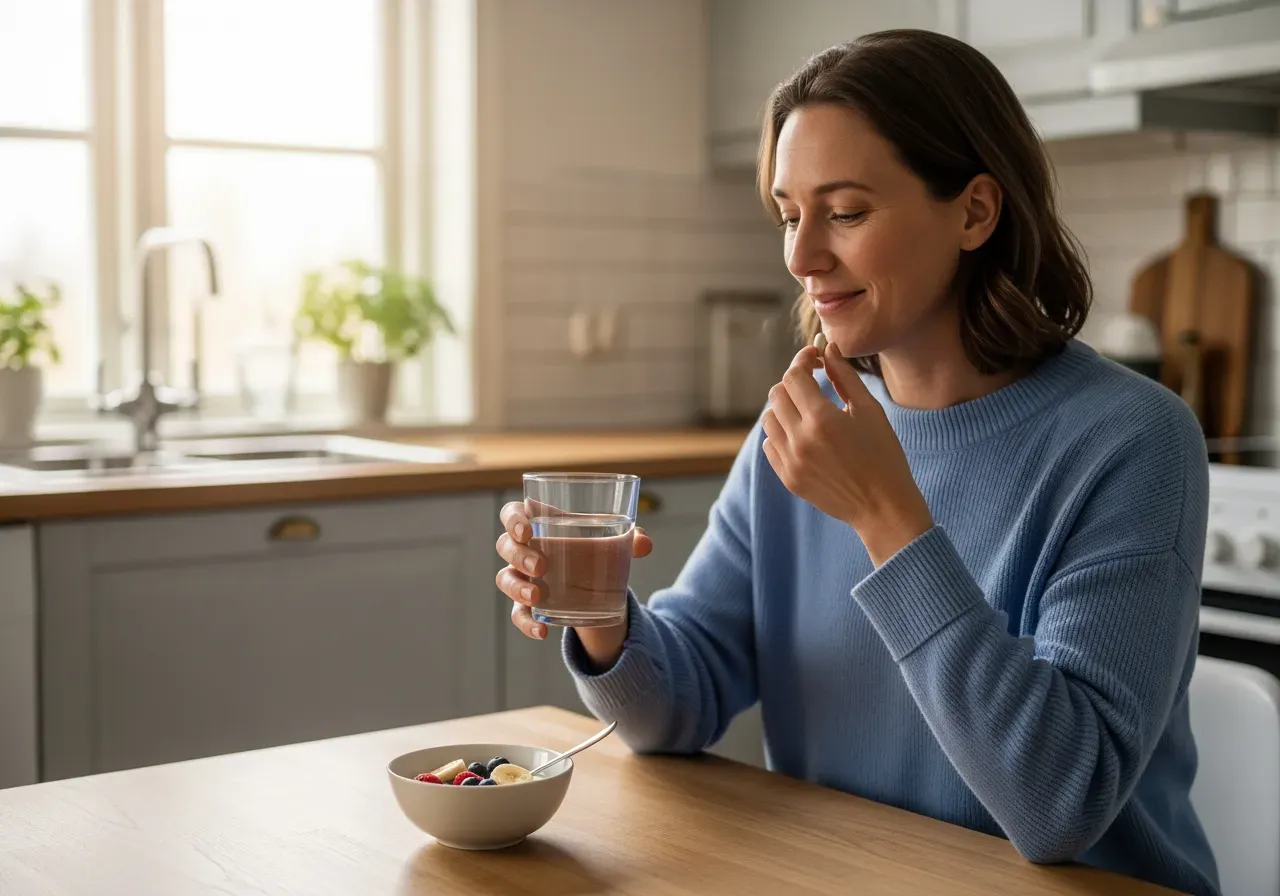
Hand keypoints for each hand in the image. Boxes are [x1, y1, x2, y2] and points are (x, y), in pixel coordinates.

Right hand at [495, 500, 651, 649]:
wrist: (593, 582)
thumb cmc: (594, 548)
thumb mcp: (612, 542)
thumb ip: (629, 540)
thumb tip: (645, 544)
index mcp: (539, 523)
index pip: (512, 513)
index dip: (513, 519)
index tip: (528, 529)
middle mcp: (523, 548)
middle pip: (505, 546)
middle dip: (519, 556)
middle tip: (542, 566)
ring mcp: (521, 577)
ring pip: (504, 579)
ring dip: (517, 588)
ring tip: (538, 596)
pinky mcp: (526, 604)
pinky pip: (518, 614)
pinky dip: (526, 623)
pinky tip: (541, 631)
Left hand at [762, 342, 932, 565]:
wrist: (883, 507)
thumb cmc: (884, 455)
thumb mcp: (869, 411)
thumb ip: (844, 376)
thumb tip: (827, 348)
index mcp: (821, 420)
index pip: (794, 377)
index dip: (803, 361)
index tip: (814, 357)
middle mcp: (799, 440)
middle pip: (777, 394)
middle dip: (794, 382)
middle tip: (813, 382)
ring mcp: (790, 461)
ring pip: (769, 419)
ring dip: (784, 407)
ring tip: (808, 409)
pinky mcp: (787, 478)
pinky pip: (769, 445)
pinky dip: (780, 433)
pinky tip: (802, 434)